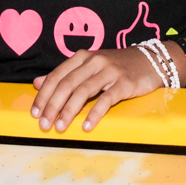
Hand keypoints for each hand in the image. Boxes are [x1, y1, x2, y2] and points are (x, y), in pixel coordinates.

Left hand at [30, 48, 163, 132]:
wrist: (151, 60)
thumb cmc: (116, 67)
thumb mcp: (89, 67)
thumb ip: (64, 75)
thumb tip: (36, 83)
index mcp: (82, 57)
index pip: (57, 75)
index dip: (44, 94)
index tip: (35, 112)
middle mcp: (94, 61)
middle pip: (67, 84)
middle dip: (52, 106)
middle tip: (44, 124)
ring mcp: (110, 71)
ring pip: (83, 91)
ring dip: (69, 111)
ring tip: (60, 127)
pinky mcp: (125, 82)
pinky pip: (106, 99)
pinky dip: (94, 113)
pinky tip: (86, 126)